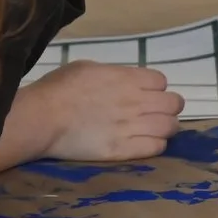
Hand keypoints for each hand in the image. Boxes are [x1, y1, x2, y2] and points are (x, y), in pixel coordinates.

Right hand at [18, 62, 181, 161]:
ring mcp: (133, 126)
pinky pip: (157, 147)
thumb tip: (122, 81)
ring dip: (166, 127)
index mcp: (127, 78)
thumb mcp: (87, 68)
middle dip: (168, 107)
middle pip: (174, 103)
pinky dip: (156, 144)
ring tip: (154, 130)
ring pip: (170, 126)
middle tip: (155, 113)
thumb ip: (112, 75)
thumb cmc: (58, 89)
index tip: (146, 94)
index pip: (161, 81)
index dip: (155, 88)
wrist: (43, 118)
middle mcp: (136, 101)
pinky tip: (145, 143)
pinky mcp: (125, 149)